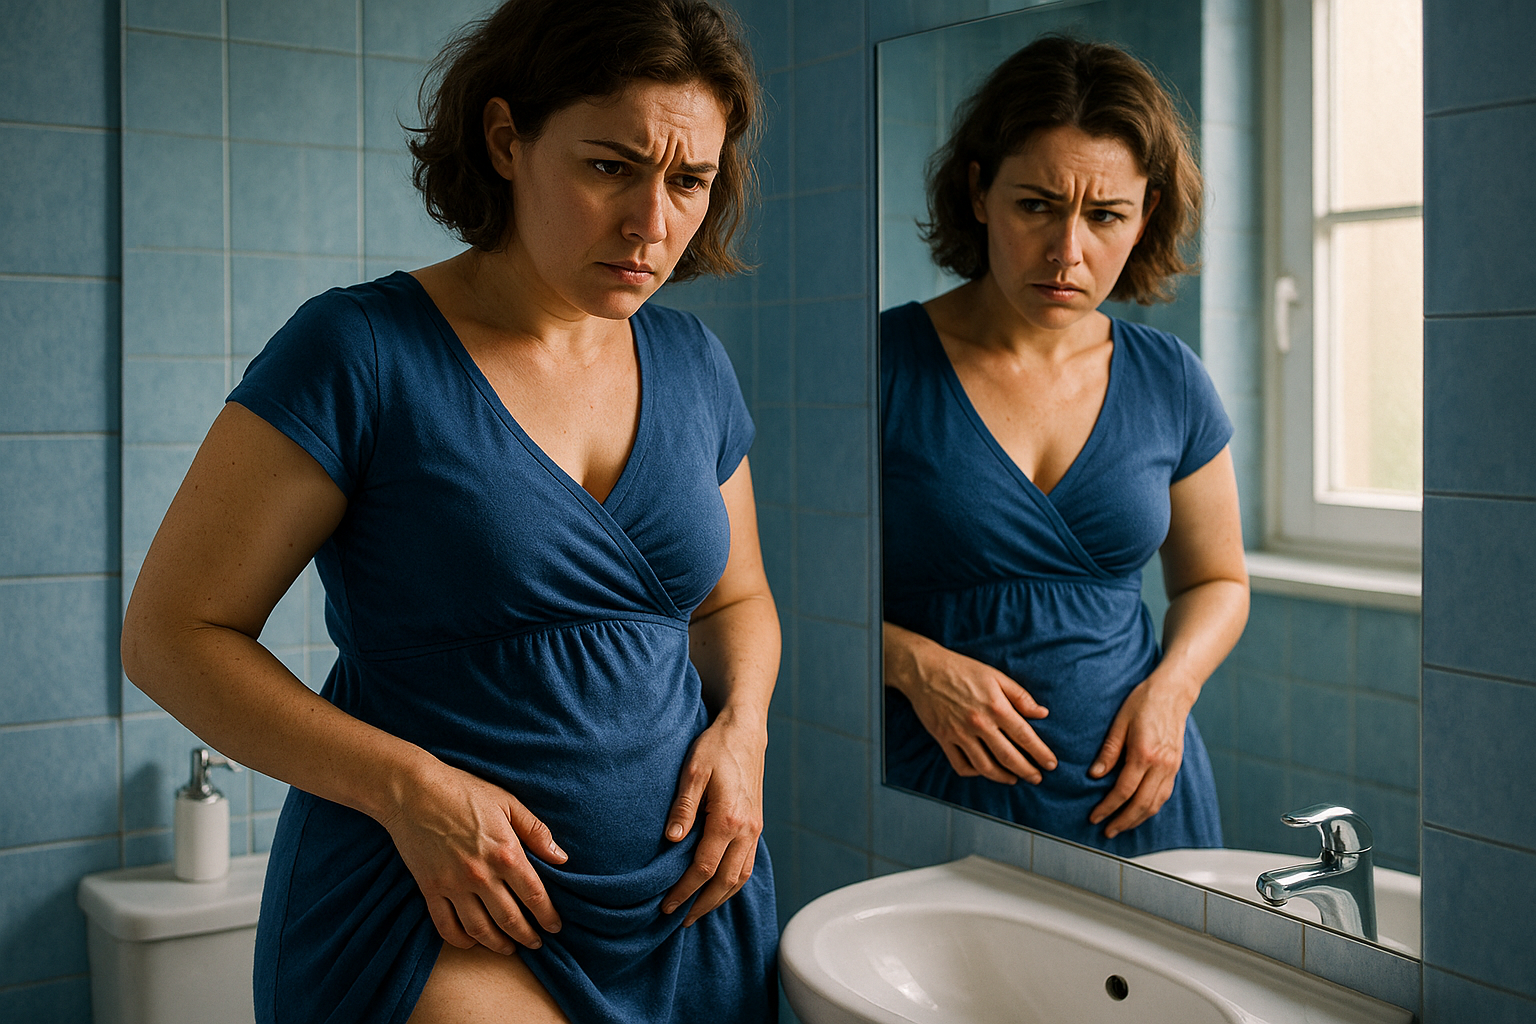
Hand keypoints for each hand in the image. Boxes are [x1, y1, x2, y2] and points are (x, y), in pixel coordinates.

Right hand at [380, 760, 565, 953]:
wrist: (412, 791)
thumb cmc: (464, 791)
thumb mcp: (508, 802)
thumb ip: (536, 832)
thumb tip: (561, 858)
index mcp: (505, 853)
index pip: (534, 896)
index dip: (548, 916)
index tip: (556, 927)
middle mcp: (481, 875)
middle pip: (510, 919)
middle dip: (528, 936)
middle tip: (537, 944)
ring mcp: (453, 885)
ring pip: (480, 930)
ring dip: (498, 944)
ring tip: (509, 948)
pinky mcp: (429, 889)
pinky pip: (446, 926)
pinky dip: (461, 940)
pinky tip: (472, 942)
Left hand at [661, 715, 765, 925]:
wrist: (746, 732)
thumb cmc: (716, 747)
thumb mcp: (693, 771)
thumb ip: (683, 807)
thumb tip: (671, 840)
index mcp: (729, 819)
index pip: (704, 868)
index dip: (684, 890)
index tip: (665, 904)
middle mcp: (747, 829)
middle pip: (725, 881)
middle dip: (702, 904)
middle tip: (679, 919)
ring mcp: (755, 829)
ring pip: (741, 877)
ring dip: (720, 898)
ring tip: (697, 911)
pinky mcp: (756, 825)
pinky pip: (748, 864)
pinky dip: (733, 883)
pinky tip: (718, 888)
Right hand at [885, 623, 1055, 784]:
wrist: (925, 670)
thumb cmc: (962, 669)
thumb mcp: (996, 676)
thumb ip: (1020, 696)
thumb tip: (1042, 713)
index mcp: (996, 707)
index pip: (1025, 736)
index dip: (1040, 753)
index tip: (1051, 764)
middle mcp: (979, 724)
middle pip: (1008, 756)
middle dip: (1027, 771)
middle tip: (1037, 779)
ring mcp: (960, 734)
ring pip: (985, 766)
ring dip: (1003, 777)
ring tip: (1013, 779)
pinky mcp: (944, 739)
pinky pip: (960, 765)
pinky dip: (974, 773)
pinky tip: (983, 771)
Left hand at [1087, 678, 1190, 837]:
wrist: (1173, 692)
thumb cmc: (1143, 702)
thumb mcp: (1120, 722)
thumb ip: (1108, 751)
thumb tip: (1095, 775)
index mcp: (1144, 753)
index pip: (1124, 791)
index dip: (1108, 807)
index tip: (1095, 816)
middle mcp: (1161, 764)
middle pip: (1142, 804)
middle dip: (1123, 821)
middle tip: (1106, 830)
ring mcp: (1172, 767)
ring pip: (1156, 803)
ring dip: (1138, 819)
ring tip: (1121, 826)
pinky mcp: (1176, 766)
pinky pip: (1164, 794)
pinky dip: (1151, 808)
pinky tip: (1140, 812)